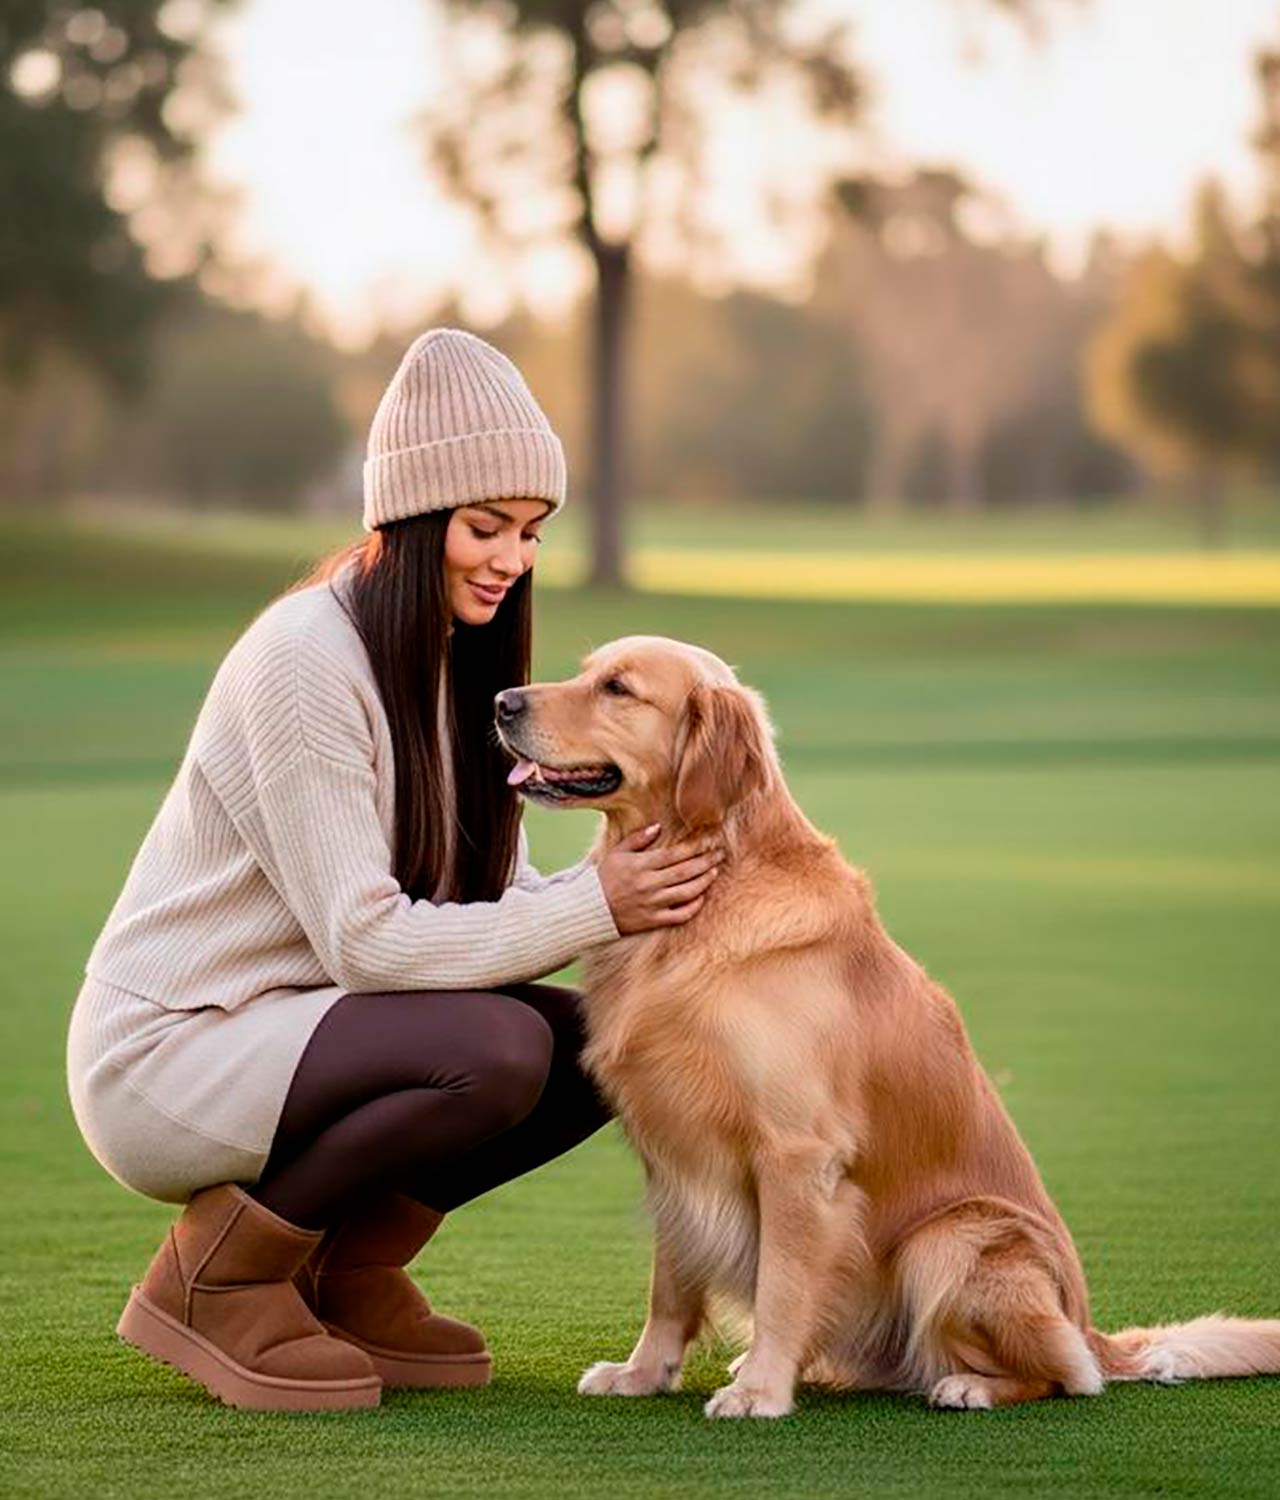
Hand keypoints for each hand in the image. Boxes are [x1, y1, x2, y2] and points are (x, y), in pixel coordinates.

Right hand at [596, 824, 725, 935]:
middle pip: (685, 871)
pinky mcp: (653, 921)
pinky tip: (701, 897)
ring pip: (687, 892)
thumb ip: (638, 839)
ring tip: (714, 872)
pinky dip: (693, 907)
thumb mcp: (617, 853)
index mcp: (641, 865)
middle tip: (719, 854)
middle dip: (706, 861)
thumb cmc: (604, 878)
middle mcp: (649, 884)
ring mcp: (652, 904)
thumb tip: (658, 827)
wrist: (590, 909)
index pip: (675, 854)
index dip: (695, 847)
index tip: (709, 841)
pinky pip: (679, 915)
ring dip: (704, 881)